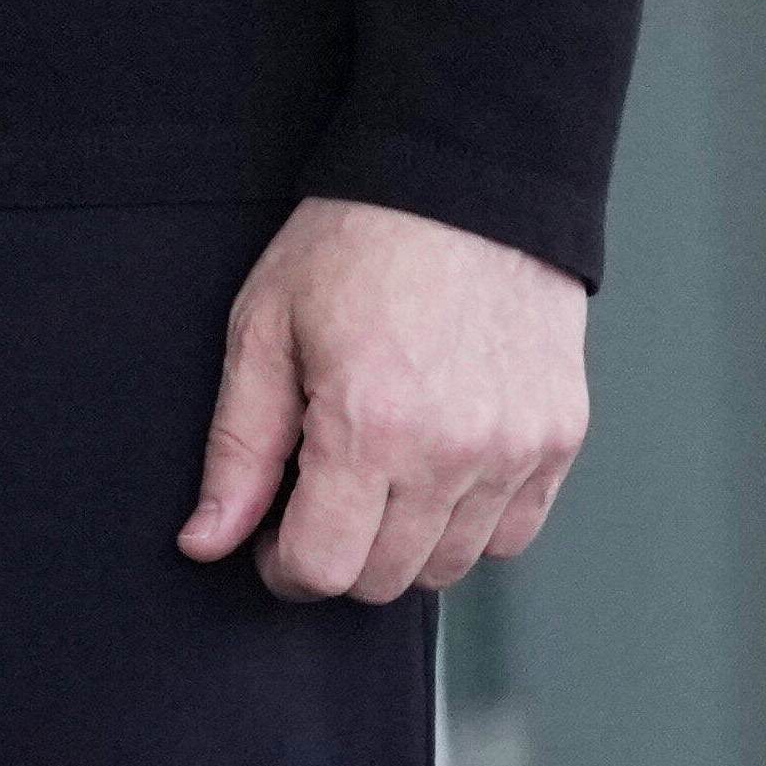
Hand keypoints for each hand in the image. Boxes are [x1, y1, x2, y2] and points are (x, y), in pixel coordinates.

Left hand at [184, 194, 589, 601]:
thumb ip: (238, 449)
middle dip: (337, 555)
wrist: (464, 185)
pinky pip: (511, 536)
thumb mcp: (264, 329)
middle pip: (386, 579)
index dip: (281, 565)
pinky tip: (434, 467)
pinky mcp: (560, 442)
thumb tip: (206, 542)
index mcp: (370, 426)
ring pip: (451, 566)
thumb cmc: (354, 246)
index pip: (324, 568)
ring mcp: (517, 452)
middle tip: (316, 494)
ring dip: (403, 543)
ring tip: (375, 471)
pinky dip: (469, 523)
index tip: (269, 535)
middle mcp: (454, 452)